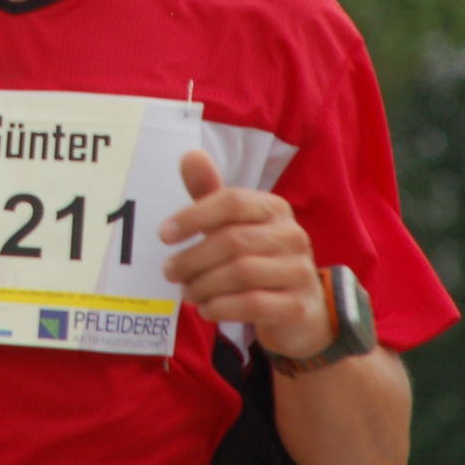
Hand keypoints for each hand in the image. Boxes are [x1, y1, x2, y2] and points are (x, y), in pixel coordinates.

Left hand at [158, 150, 332, 357]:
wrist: (299, 309)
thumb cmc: (257, 258)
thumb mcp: (233, 226)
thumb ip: (209, 195)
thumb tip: (190, 155)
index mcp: (274, 208)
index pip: (232, 201)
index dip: (194, 216)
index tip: (164, 234)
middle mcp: (292, 235)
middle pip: (233, 240)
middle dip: (193, 258)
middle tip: (170, 272)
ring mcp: (299, 271)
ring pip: (242, 273)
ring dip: (204, 285)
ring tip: (187, 292)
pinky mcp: (298, 306)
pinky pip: (254, 304)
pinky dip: (222, 307)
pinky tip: (207, 309)